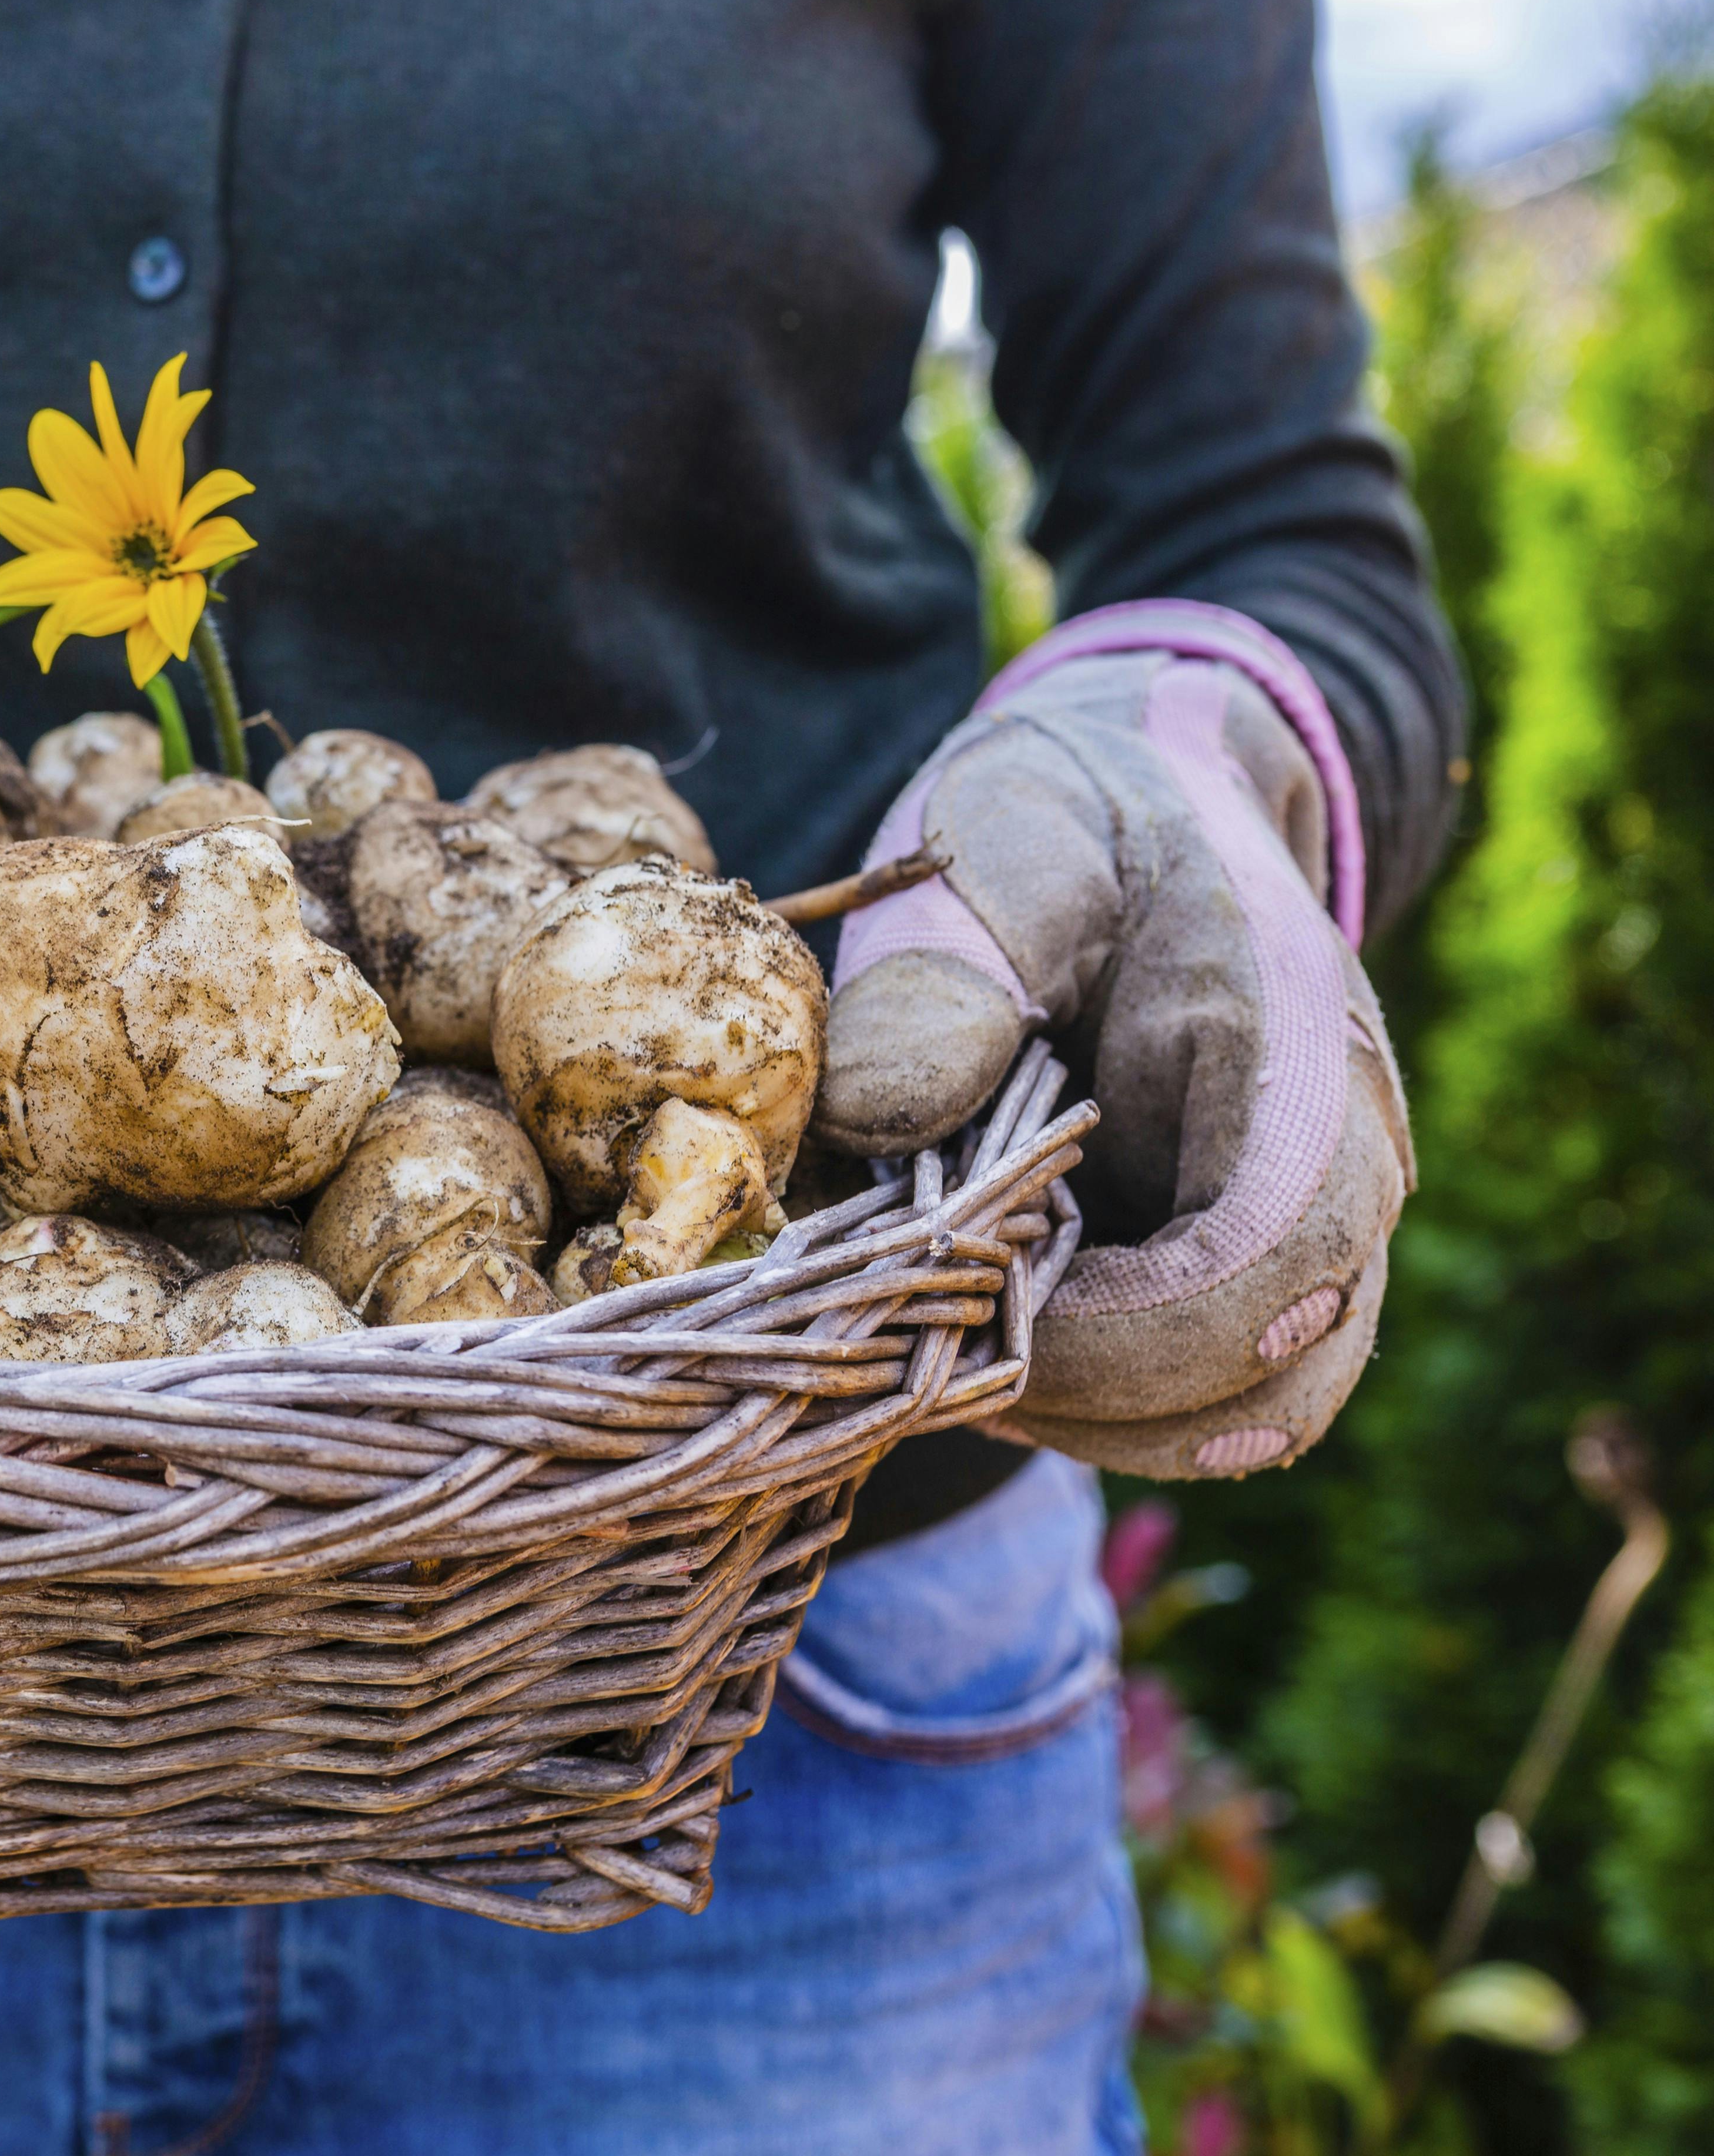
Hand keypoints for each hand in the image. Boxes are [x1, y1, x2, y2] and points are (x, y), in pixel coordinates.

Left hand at [814, 603, 1413, 1478]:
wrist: (1148, 796)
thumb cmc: (1073, 814)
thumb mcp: (999, 839)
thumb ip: (947, 967)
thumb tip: (879, 1112)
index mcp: (1292, 1056)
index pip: (1270, 1263)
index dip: (1120, 1328)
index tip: (970, 1283)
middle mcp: (1341, 1166)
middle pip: (1263, 1386)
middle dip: (1080, 1388)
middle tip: (928, 1313)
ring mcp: (1308, 1236)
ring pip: (1234, 1422)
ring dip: (1080, 1411)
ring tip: (948, 1316)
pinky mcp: (1250, 1276)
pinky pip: (1197, 1402)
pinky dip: (1083, 1396)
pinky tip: (982, 1314)